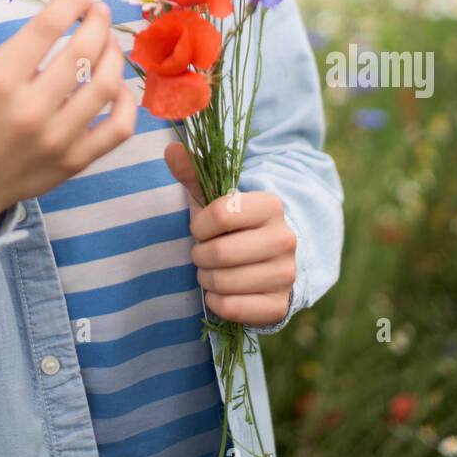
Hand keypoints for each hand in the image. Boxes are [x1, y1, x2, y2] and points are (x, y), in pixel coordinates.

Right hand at [0, 0, 137, 234]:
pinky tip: (117, 87)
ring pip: (107, 85)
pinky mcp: (75, 161)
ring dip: (114, 55)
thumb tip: (72, 10)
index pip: (47, 26)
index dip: (72, 2)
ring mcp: (57, 139)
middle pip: (82, 52)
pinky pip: (119, 127)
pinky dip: (126, 101)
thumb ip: (27, 44)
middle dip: (98, 22)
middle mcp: (30, 109)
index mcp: (0, 79)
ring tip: (109, 44)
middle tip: (100, 13)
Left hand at [164, 141, 296, 326]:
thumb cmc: (233, 226)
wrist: (268, 262)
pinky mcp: (279, 305)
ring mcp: (286, 274)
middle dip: (199, 254)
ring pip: (223, 282)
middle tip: (203, 253)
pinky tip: (221, 291)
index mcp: (271, 205)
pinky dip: (216, 301)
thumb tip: (170, 148)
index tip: (201, 229)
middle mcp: (285, 238)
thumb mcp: (214, 199)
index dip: (199, 225)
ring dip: (206, 278)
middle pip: (219, 252)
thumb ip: (193, 172)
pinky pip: (232, 308)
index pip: (220, 214)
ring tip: (211, 270)